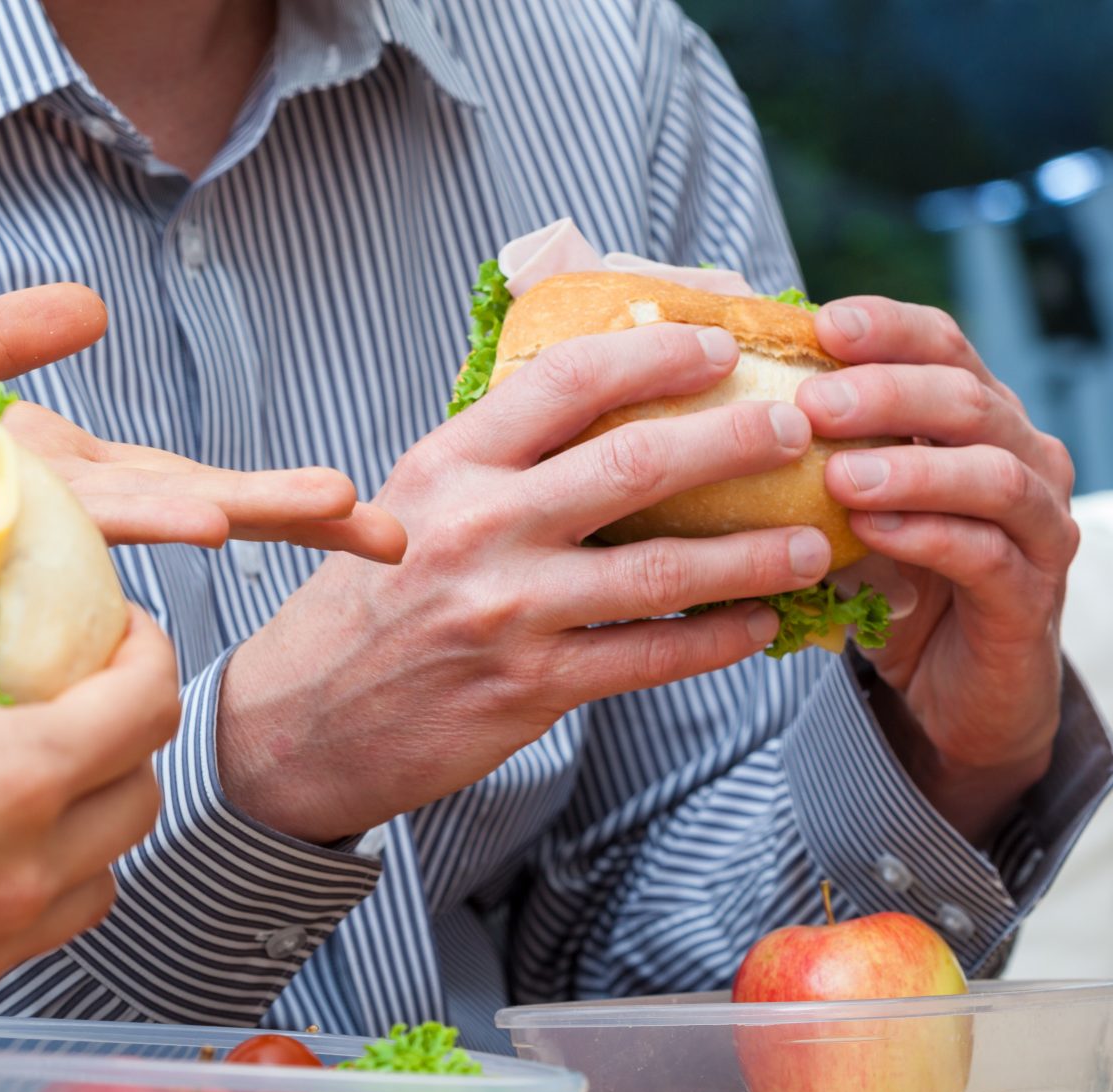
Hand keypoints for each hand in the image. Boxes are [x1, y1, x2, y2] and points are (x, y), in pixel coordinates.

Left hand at [0, 283, 402, 658]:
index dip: (274, 497)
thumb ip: (8, 342)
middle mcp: (31, 507)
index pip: (181, 482)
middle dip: (281, 513)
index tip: (364, 514)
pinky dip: (96, 516)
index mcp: (50, 477)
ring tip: (298, 510)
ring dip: (200, 508)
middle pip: (174, 502)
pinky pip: (11, 514)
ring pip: (108, 510)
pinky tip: (165, 519)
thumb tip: (93, 309)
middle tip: (384, 531)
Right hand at [0, 520, 181, 1054]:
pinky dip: (24, 895)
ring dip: (87, 826)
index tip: (123, 635)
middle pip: (138, 797)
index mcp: (3, 779)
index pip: (145, 707)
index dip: (148, 656)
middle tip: (81, 701)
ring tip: (35, 783)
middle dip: (126, 739)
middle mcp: (12, 872)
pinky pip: (22, 944)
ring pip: (96, 882)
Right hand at [219, 323, 834, 843]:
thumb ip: (497, 458)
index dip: (657, 354)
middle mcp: (478, 526)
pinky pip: (651, 657)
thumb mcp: (409, 504)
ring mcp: (508, 610)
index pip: (568, 380)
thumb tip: (604, 405)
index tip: (719, 346)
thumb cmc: (366, 604)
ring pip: (663, 569)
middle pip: (636, 463)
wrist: (299, 725)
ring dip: (753, 553)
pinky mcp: (532, 687)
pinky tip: (759, 625)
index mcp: (448, 463)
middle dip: (736, 439)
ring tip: (812, 541)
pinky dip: (717, 640)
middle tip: (800, 427)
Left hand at [796, 298, 1078, 839]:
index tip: (821, 325)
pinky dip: (927, 537)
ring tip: (838, 475)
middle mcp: (1024, 457)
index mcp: (979, 417)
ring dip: (911, 468)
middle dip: (888, 392)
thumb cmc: (893, 580)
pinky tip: (870, 534)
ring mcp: (1040, 526)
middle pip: (969, 398)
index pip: (943, 344)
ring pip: (992, 474)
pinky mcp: (1032, 597)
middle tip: (813, 403)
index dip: (887, 327)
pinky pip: (986, 554)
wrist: (954, 693)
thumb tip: (717, 394)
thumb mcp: (849, 504)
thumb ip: (816, 448)